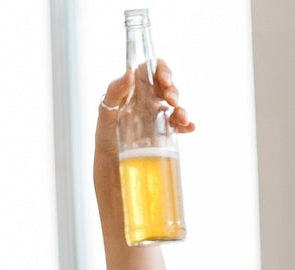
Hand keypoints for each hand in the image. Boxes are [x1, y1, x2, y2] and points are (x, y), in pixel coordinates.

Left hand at [93, 62, 194, 221]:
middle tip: (172, 100)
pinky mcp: (164, 137)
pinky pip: (179, 126)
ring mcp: (157, 120)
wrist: (113, 176)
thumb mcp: (104, 117)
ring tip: (182, 118)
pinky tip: (189, 127)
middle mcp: (146, 103)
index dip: (160, 69)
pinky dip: (187, 124)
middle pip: (165, 87)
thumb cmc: (105, 145)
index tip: (165, 80)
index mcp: (133, 93)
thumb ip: (114, 93)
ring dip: (182, 108)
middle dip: (173, 89)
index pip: (149, 71)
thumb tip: (129, 74)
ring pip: (175, 106)